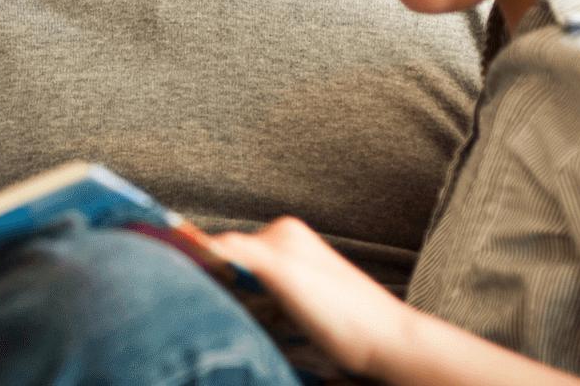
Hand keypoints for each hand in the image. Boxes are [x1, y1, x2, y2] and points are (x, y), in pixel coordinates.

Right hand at [208, 217, 413, 377]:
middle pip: (233, 267)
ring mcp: (295, 275)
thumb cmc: (344, 314)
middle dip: (222, 290)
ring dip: (239, 308)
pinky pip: (262, 306)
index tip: (191, 293)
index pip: (222, 246)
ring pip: (247, 289)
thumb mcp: (285, 273)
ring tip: (243, 326)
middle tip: (219, 315)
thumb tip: (196, 245)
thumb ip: (241, 252)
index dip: (204, 270)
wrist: (388, 346)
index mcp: (283, 232)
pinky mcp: (301, 301)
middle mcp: (288, 247)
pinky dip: (255, 319)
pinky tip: (263, 332)